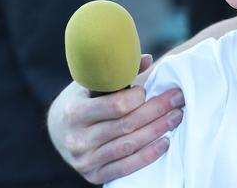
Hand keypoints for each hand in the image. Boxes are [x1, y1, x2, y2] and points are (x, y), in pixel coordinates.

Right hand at [48, 54, 184, 183]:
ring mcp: (85, 160)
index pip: (116, 106)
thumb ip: (118, 71)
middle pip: (127, 125)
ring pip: (129, 146)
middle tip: (178, 99)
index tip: (150, 89)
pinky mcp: (93, 175)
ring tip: (176, 117)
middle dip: (157, 111)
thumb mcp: (91, 82)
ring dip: (158, 131)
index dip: (138, 97)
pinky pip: (125, 168)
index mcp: (75, 112)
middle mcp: (78, 139)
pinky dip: (148, 156)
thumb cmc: (81, 100)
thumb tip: (147, 59)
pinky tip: (165, 142)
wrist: (58, 131)